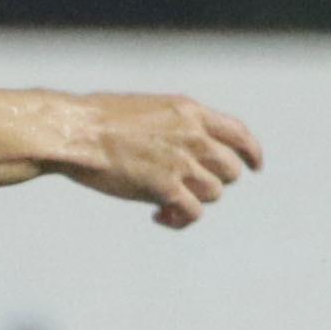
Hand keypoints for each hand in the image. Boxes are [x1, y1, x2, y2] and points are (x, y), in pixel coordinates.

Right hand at [71, 95, 261, 228]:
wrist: (75, 132)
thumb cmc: (99, 119)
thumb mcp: (149, 108)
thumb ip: (175, 125)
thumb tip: (185, 145)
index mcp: (190, 112)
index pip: (239, 133)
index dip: (252, 153)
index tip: (255, 167)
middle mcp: (193, 136)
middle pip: (230, 170)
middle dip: (213, 181)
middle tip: (187, 187)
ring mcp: (182, 163)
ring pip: (214, 193)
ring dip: (193, 201)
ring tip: (166, 202)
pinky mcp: (166, 188)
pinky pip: (192, 214)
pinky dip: (180, 220)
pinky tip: (159, 216)